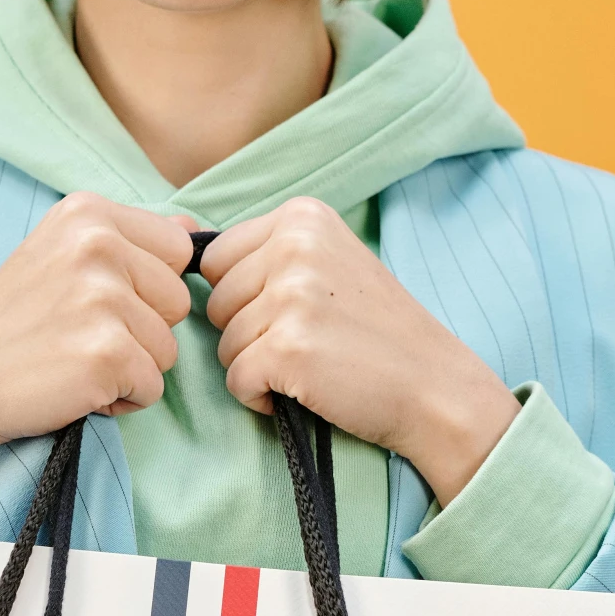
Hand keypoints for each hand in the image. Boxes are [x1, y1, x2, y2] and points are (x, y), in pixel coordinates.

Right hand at [0, 193, 193, 528]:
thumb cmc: (12, 326)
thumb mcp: (61, 258)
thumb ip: (129, 241)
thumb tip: (193, 228)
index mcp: (87, 213)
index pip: (177, 248)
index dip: (146, 288)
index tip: (95, 303)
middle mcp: (97, 244)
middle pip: (179, 300)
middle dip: (142, 330)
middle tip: (79, 336)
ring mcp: (103, 298)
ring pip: (170, 349)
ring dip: (131, 368)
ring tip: (74, 361)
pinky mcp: (108, 352)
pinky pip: (153, 387)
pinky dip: (120, 400)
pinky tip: (75, 386)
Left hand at [202, 198, 519, 503]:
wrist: (436, 388)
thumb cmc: (377, 333)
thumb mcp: (328, 265)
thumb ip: (265, 252)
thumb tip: (178, 238)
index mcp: (302, 217)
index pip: (216, 259)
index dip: (246, 299)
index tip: (298, 312)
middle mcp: (294, 245)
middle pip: (216, 302)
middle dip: (250, 333)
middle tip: (311, 343)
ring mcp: (291, 295)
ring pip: (223, 345)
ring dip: (259, 367)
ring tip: (314, 365)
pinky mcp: (287, 347)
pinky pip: (235, 381)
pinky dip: (262, 398)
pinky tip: (308, 390)